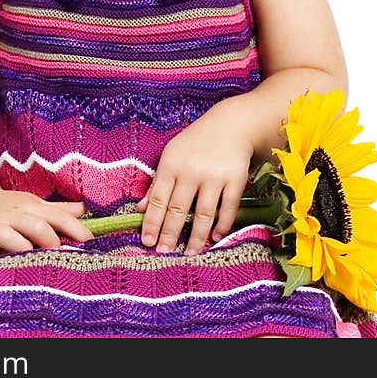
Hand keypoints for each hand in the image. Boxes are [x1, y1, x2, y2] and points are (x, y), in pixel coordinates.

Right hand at [0, 190, 93, 267]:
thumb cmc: (11, 210)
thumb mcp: (34, 206)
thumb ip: (59, 211)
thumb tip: (85, 209)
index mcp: (32, 208)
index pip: (58, 216)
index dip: (75, 229)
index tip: (90, 242)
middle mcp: (14, 216)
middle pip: (36, 225)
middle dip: (50, 241)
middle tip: (59, 256)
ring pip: (9, 236)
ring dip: (21, 248)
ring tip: (30, 260)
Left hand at [135, 103, 253, 255]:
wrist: (231, 125)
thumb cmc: (196, 142)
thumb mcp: (172, 156)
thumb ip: (157, 182)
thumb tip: (141, 209)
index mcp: (172, 164)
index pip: (158, 199)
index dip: (151, 222)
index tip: (146, 241)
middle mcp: (192, 171)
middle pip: (178, 209)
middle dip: (169, 234)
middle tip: (164, 253)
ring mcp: (215, 176)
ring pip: (203, 214)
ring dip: (195, 237)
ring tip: (189, 253)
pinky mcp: (235, 180)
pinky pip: (228, 209)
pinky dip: (222, 226)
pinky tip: (215, 237)